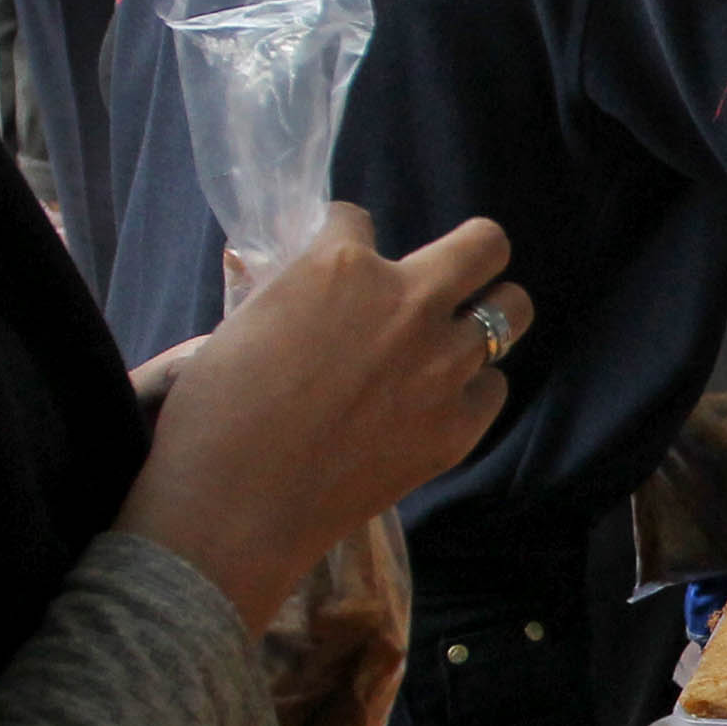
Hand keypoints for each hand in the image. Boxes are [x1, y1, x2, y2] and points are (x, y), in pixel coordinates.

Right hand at [119, 204, 526, 633]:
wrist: (236, 506)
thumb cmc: (215, 411)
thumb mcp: (242, 322)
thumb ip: (286, 289)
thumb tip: (299, 279)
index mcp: (342, 265)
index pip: (359, 219)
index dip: (344, 242)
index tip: (337, 268)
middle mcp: (408, 303)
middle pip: (485, 244)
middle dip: (468, 254)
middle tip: (445, 279)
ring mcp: (443, 365)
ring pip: (511, 310)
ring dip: (483, 318)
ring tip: (454, 339)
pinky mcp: (459, 426)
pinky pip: (493, 388)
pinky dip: (469, 390)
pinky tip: (436, 404)